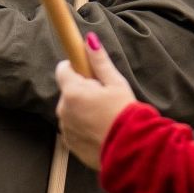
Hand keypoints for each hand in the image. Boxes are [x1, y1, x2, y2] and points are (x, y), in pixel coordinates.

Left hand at [55, 42, 139, 162]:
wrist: (131, 151)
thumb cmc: (125, 115)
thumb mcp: (116, 83)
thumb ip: (99, 61)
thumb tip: (89, 41)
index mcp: (73, 92)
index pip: (62, 68)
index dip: (77, 68)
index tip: (91, 74)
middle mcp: (63, 110)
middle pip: (68, 91)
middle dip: (83, 91)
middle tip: (105, 98)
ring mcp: (65, 128)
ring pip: (71, 110)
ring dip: (83, 109)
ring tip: (105, 116)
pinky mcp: (70, 144)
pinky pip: (73, 128)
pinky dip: (83, 126)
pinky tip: (101, 130)